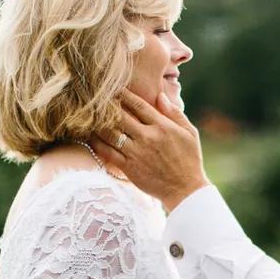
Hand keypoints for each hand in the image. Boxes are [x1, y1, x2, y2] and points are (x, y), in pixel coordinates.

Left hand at [93, 91, 209, 211]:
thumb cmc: (190, 160)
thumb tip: (160, 96)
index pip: (138, 105)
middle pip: (120, 116)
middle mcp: (147, 137)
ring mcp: (136, 153)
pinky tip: (91, 137)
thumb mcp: (190, 133)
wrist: (185, 190)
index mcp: (162, 126)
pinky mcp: (129, 168)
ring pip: (110, 133)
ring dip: (98, 123)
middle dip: (107, 106)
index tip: (114, 88)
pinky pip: (108, 153)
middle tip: (96, 99)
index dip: (124, 94)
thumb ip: (175, 113)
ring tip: (89, 115)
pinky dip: (97, 143)